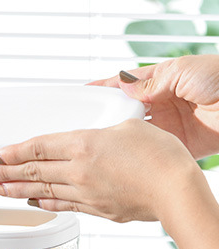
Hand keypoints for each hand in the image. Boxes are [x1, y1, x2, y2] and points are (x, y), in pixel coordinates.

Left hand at [0, 118, 218, 248]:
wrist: (174, 191)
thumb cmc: (159, 157)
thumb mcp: (128, 128)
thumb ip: (100, 134)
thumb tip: (87, 141)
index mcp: (84, 145)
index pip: (38, 147)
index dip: (12, 151)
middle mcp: (78, 171)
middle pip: (33, 170)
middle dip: (4, 172)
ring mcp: (84, 193)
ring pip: (41, 190)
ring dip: (16, 190)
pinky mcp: (94, 209)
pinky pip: (61, 204)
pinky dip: (42, 202)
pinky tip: (30, 201)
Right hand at [92, 55, 218, 159]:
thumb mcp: (183, 71)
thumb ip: (151, 83)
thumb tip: (122, 88)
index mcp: (162, 82)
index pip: (124, 85)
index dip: (102, 90)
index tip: (81, 96)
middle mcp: (161, 105)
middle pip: (123, 113)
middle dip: (103, 119)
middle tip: (81, 127)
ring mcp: (166, 127)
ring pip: (131, 135)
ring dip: (114, 140)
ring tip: (93, 145)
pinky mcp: (174, 147)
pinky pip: (148, 153)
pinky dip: (133, 157)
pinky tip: (116, 160)